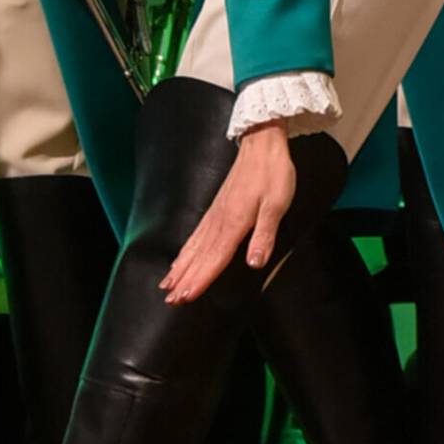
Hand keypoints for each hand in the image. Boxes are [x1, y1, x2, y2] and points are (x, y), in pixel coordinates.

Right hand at [162, 120, 295, 300]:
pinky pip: (196, 235)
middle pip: (199, 256)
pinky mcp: (216, 209)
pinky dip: (185, 250)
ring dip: (180, 267)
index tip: (185, 297)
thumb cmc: (272, 174)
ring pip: (193, 246)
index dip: (200, 279)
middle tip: (170, 299)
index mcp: (234, 223)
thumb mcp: (277, 205)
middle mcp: (220, 221)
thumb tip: (254, 263)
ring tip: (166, 285)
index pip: (215, 257)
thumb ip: (264, 235)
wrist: (262, 144)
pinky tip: (179, 259)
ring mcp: (215, 215)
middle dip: (184, 279)